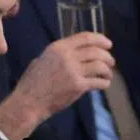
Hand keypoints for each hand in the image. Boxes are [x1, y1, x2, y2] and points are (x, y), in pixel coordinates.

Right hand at [0, 33, 114, 139]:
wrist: (28, 102)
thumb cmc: (31, 83)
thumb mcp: (41, 60)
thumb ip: (58, 55)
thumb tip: (74, 52)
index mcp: (58, 48)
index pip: (85, 38)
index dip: (100, 39)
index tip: (108, 44)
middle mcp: (67, 57)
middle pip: (96, 51)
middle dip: (107, 56)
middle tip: (111, 62)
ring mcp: (73, 71)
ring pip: (100, 66)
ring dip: (107, 70)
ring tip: (107, 75)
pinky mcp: (78, 86)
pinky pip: (98, 82)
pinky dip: (104, 83)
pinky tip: (104, 84)